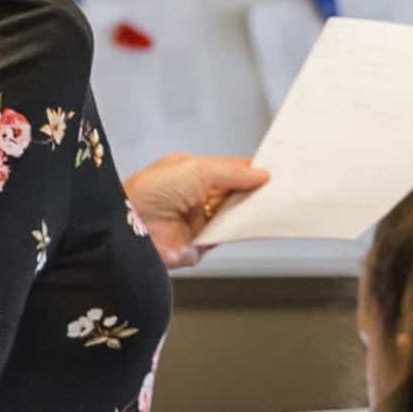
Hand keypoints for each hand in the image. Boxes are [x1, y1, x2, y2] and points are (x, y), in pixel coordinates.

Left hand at [127, 153, 270, 270]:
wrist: (130, 228)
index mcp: (191, 172)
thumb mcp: (195, 169)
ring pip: (236, 214)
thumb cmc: (148, 192)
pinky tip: (258, 222)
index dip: (252, 169)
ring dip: (252, 210)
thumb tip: (260, 173)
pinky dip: (242, 230)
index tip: (276, 168)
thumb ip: (231, 171)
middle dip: (256, 190)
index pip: (230, 169)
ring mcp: (199, 220)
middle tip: (282, 186)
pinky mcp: (201, 243)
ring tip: (276, 201)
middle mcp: (196, 196)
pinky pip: (228, 235)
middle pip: (237, 193)